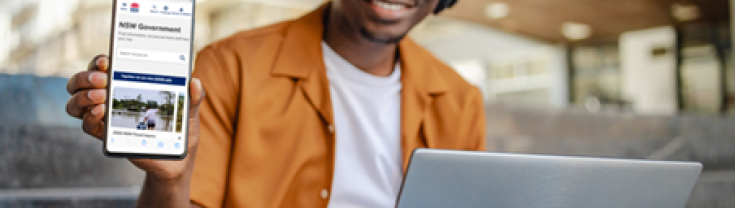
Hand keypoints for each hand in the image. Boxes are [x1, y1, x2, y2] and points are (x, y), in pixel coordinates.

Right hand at [65, 54, 205, 182]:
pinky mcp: (107, 136)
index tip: (106, 61)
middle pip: (82, 82)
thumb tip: (194, 82)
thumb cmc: (181, 129)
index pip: (103, 68)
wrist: (178, 159)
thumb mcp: (189, 111)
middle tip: (102, 79)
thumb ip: (192, 97)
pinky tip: (100, 113)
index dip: (98, 62)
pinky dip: (90, 118)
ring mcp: (106, 117)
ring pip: (76, 104)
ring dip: (82, 97)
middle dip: (85, 77)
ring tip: (100, 96)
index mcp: (127, 85)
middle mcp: (110, 98)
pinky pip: (88, 126)